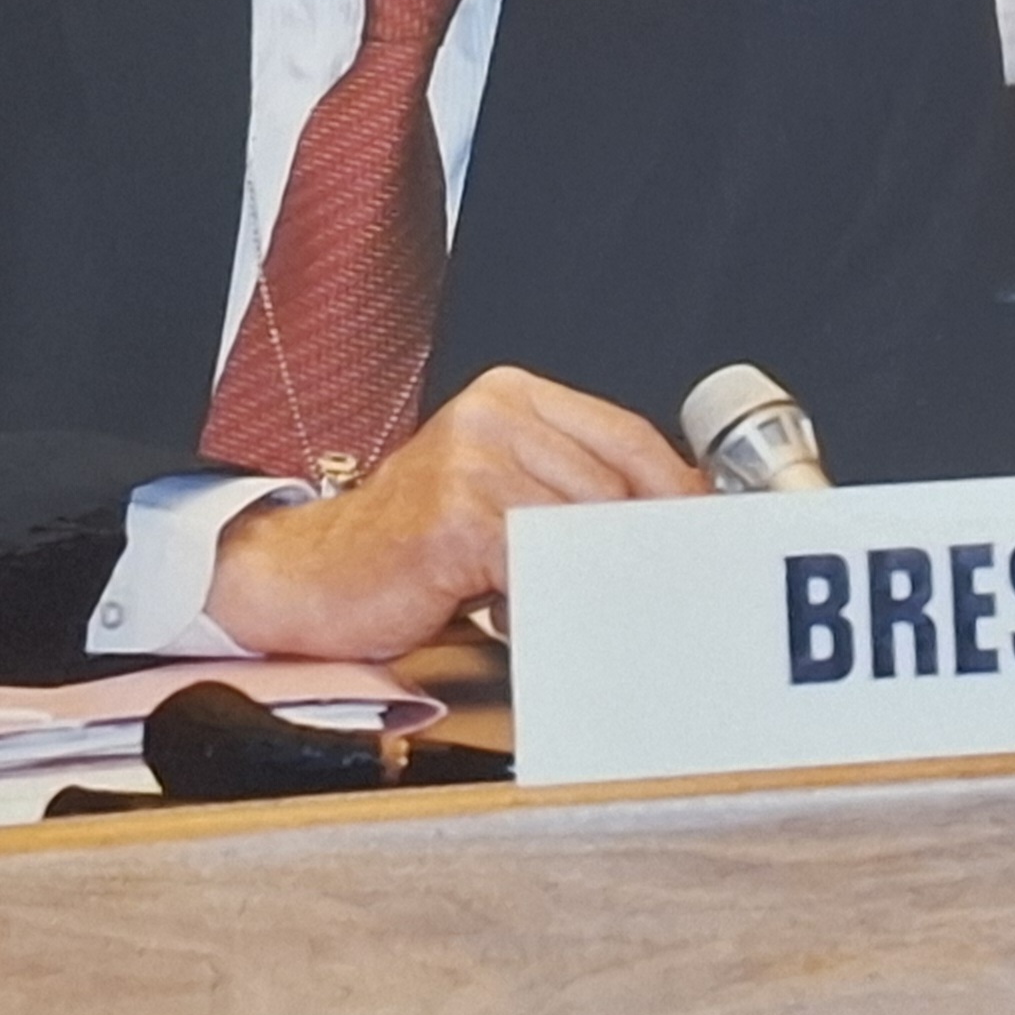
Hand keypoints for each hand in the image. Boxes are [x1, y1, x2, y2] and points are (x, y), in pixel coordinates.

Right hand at [201, 367, 707, 659]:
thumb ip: (570, 490)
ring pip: (587, 523)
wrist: (306, 576)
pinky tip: (539, 617)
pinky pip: (542, 562)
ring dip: (598, 577)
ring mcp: (475, 459)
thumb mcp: (495, 494)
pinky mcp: (458, 515)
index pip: (629, 435)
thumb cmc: (405, 547)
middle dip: (646, 543)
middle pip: (618, 482)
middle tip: (664, 589)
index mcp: (512, 397)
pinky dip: (553, 598)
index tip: (709, 532)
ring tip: (593, 607)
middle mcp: (495, 413)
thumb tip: (666, 523)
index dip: (678, 491)